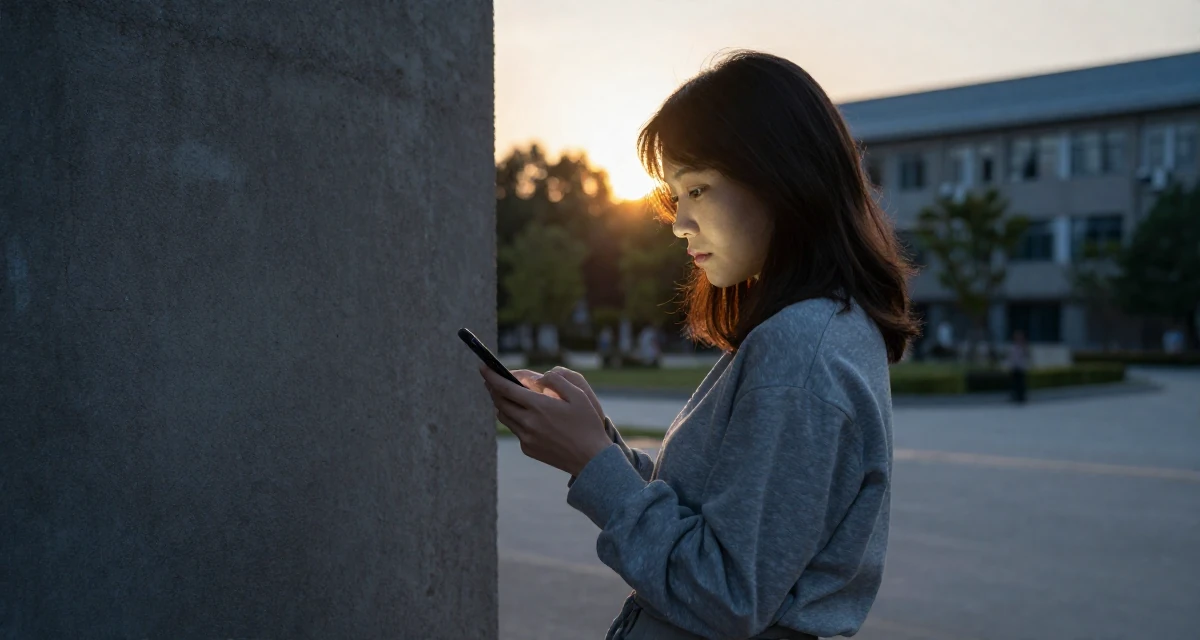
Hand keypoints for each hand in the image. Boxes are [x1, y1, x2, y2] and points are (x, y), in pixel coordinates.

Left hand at [480, 364, 611, 475]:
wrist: (591, 460)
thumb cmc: (588, 424)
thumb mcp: (579, 395)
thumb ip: (557, 380)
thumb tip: (538, 378)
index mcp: (539, 406)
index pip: (506, 388)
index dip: (491, 376)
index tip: (483, 366)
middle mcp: (528, 422)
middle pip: (500, 402)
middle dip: (492, 388)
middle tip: (490, 379)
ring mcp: (526, 438)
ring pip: (504, 417)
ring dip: (501, 404)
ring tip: (504, 395)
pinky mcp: (528, 449)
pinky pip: (515, 430)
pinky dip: (514, 419)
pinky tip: (523, 415)